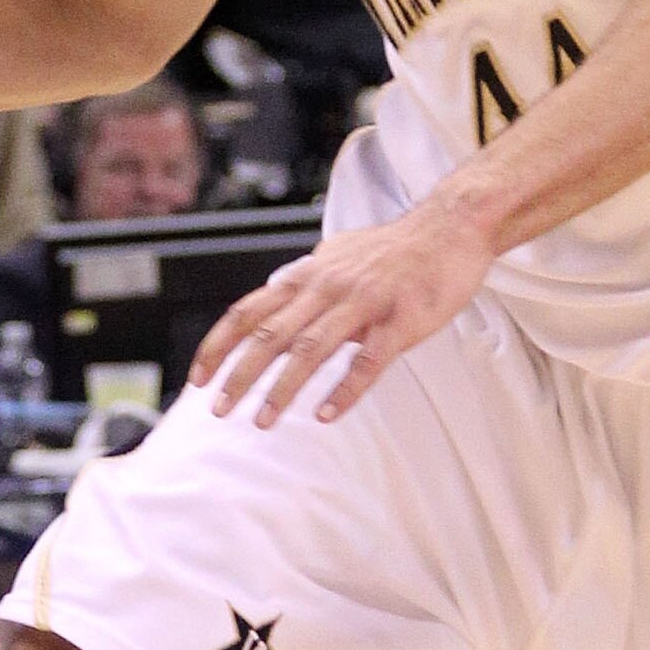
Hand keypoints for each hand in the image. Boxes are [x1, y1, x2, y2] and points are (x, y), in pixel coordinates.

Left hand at [187, 200, 494, 426]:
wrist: (451, 228)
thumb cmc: (395, 249)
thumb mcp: (337, 257)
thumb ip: (305, 281)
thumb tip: (273, 296)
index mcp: (309, 275)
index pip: (249, 312)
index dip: (219, 346)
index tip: (198, 379)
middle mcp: (329, 287)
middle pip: (272, 335)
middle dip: (240, 375)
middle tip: (219, 410)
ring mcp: (365, 303)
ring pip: (312, 350)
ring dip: (282, 388)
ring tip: (263, 421)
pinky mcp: (401, 319)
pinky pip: (368, 361)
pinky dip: (344, 390)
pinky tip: (326, 415)